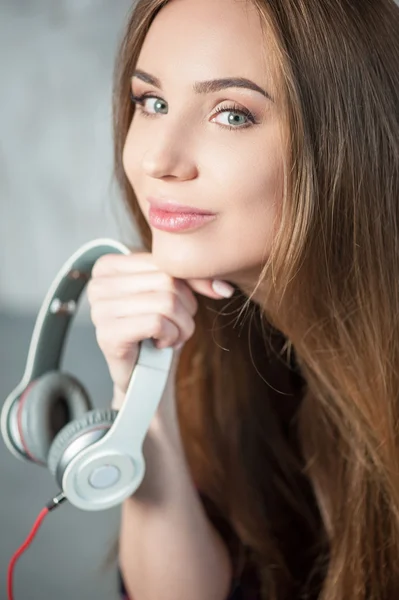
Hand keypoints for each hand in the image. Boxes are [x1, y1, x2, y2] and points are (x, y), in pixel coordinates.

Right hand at [86, 251, 233, 407]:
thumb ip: (193, 280)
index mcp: (108, 266)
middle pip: (167, 281)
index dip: (189, 285)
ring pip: (166, 302)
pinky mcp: (108, 334)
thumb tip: (223, 287)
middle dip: (186, 309)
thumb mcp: (173, 296)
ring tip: (172, 338)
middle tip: (178, 328)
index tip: (189, 307)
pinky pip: (157, 323)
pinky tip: (160, 345)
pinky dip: (170, 337)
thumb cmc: (155, 331)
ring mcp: (99, 309)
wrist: (141, 376)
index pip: (164, 262)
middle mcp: (98, 284)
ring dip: (181, 327)